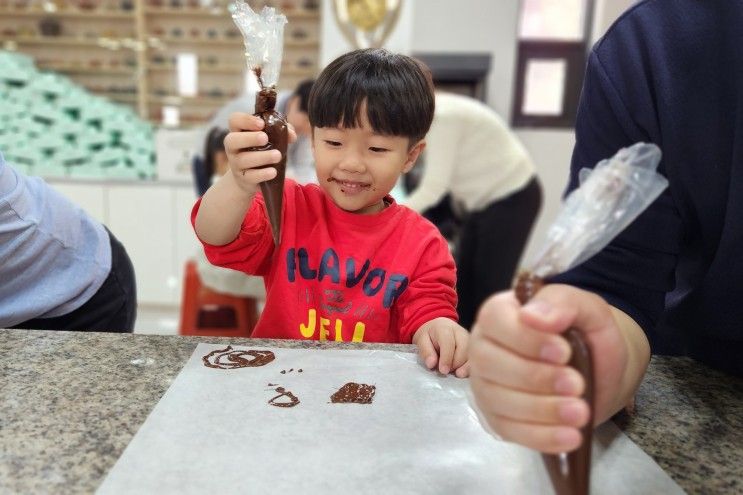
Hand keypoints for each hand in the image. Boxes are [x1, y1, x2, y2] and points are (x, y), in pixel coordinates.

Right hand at [225, 112, 296, 193]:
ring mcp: (236, 164)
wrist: (252, 177)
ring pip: (243, 160)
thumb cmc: (262, 151)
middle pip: (232, 140)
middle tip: (265, 138)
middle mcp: (233, 147)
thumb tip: (292, 135)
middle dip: (249, 138)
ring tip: (277, 156)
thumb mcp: (271, 138)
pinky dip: (262, 174)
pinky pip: (250, 176)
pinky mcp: (243, 178)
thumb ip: (282, 131)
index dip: (246, 120)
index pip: (234, 120)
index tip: (262, 123)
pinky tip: (273, 171)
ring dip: (262, 157)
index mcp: (239, 132)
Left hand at [413, 317, 469, 377]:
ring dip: (465, 366)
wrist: (438, 327)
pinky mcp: (474, 347)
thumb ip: (426, 351)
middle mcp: (460, 332)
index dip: (446, 358)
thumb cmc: (430, 335)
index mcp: (445, 328)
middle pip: (463, 349)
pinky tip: (464, 373)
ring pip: (472, 354)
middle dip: (456, 364)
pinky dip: (470, 367)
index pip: (448, 343)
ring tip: (457, 374)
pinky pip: (475, 358)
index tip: (443, 371)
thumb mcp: (421, 340)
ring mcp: (469, 339)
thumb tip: (432, 364)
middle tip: (447, 372)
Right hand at [468, 284, 640, 453]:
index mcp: (501, 314)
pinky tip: (569, 436)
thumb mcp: (587, 308)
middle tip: (577, 385)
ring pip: (497, 399)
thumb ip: (561, 302)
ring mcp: (486, 385)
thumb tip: (531, 316)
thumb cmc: (588, 335)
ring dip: (540, 409)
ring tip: (581, 412)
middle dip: (534, 377)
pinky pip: (508, 430)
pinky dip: (540, 436)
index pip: (494, 319)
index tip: (564, 352)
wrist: (602, 373)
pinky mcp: (497, 418)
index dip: (524, 338)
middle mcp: (484, 348)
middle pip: (488, 362)